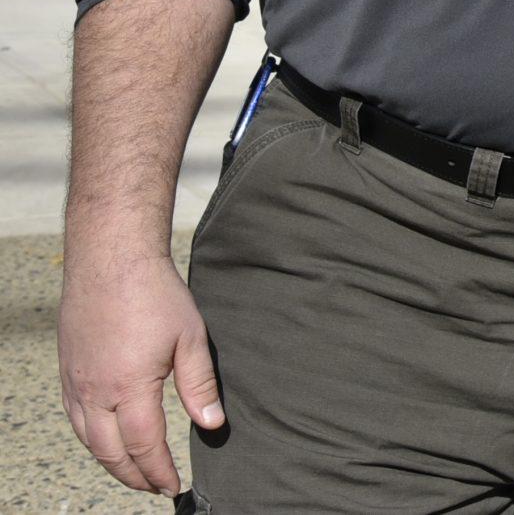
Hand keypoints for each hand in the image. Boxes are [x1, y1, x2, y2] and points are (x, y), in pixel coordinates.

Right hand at [57, 251, 222, 495]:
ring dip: (111, 462)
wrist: (111, 260)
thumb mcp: (191, 338)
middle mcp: (95, 392)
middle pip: (110, 453)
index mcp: (128, 387)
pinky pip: (76, 419)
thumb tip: (213, 425)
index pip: (143, 446)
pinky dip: (92, 439)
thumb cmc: (155, 294)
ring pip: (89, 440)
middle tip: (155, 487)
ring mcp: (76, 384)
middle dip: (134, 476)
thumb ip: (200, 385)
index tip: (173, 487)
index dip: (159, 471)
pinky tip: (106, 441)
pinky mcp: (67, 372)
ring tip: (134, 472)